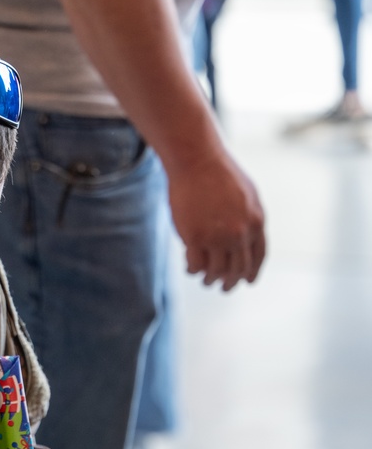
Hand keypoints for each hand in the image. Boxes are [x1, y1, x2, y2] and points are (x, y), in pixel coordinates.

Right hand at [167, 148, 265, 290]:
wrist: (198, 160)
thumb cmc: (220, 174)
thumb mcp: (247, 195)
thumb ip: (249, 219)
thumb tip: (248, 240)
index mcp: (256, 222)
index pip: (258, 257)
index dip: (252, 272)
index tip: (246, 281)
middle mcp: (239, 234)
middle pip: (237, 270)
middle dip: (231, 283)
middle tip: (224, 288)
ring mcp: (216, 237)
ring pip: (215, 272)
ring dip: (210, 279)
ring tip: (205, 279)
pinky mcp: (194, 238)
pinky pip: (195, 265)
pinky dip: (192, 270)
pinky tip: (190, 267)